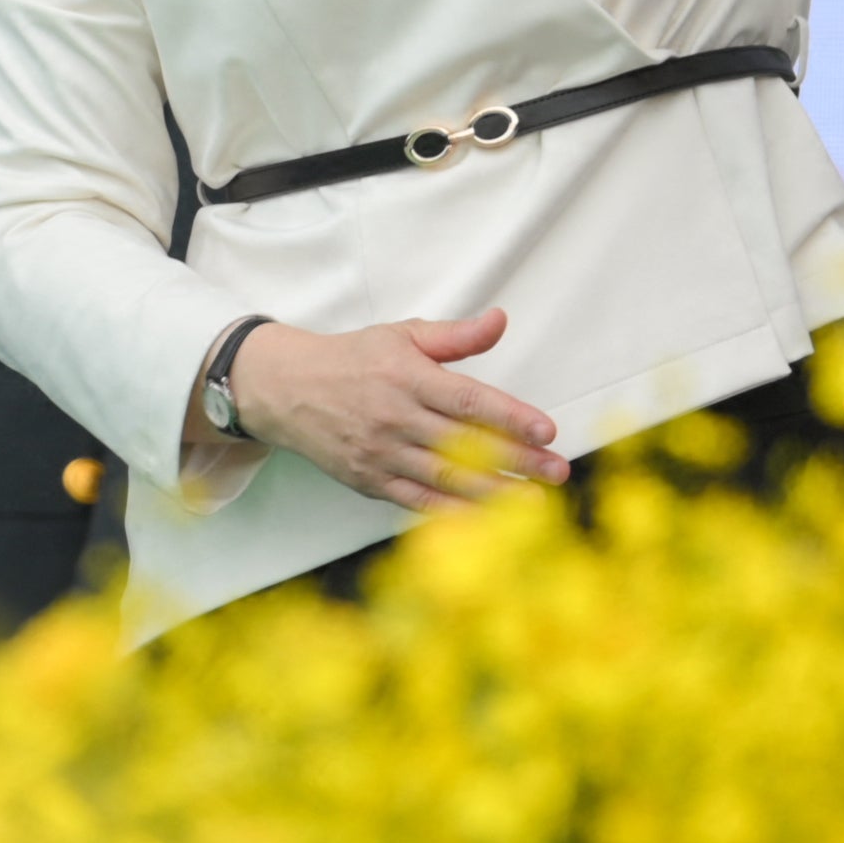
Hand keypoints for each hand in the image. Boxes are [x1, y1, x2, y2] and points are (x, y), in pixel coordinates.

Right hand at [218, 308, 567, 512]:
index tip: (547, 430)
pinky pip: (416, 501)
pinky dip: (451, 514)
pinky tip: (484, 522)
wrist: (286, 388)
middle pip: (464, 443)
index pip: (467, 400)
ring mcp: (380, 453)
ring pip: (444, 478)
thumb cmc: (353, 359)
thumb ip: (455, 335)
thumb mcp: (401, 334)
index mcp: (407, 376)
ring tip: (533, 503)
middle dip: (516, 460)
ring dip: (493, 493)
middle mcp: (394, 416)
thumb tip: (500, 320)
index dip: (510, 416)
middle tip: (557, 471)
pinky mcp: (369, 480)